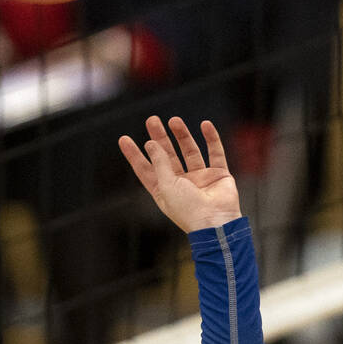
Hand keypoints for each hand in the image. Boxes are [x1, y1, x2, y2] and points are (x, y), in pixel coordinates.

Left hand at [118, 116, 240, 233]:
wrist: (216, 223)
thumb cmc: (188, 210)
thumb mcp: (167, 185)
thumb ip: (159, 163)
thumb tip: (150, 143)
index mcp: (164, 191)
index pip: (145, 169)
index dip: (134, 155)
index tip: (124, 139)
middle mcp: (181, 183)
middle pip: (167, 156)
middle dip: (159, 138)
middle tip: (152, 120)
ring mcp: (200, 178)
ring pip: (189, 151)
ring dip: (182, 135)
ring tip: (174, 120)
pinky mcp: (218, 175)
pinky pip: (215, 153)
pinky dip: (211, 139)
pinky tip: (205, 125)